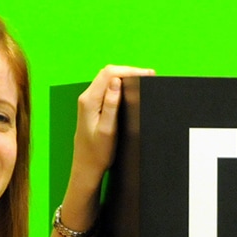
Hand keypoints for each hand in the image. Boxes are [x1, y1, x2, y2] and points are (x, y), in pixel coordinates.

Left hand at [70, 64, 154, 187]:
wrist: (86, 166)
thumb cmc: (97, 153)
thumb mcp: (108, 130)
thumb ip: (111, 104)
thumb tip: (117, 82)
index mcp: (89, 101)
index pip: (109, 74)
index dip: (130, 70)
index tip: (148, 74)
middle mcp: (86, 97)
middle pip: (108, 73)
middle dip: (130, 71)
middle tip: (151, 75)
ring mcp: (88, 101)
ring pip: (108, 79)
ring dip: (126, 76)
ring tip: (145, 79)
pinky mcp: (92, 106)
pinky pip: (107, 88)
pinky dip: (121, 84)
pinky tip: (132, 88)